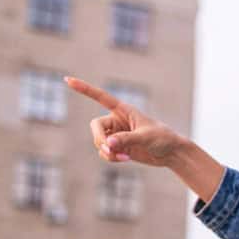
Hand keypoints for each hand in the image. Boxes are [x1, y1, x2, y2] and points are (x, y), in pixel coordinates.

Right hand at [65, 76, 180, 166]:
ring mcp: (116, 135)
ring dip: (107, 151)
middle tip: (110, 149)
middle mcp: (117, 121)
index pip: (100, 97)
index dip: (84, 89)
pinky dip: (111, 157)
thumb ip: (127, 139)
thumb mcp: (146, 137)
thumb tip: (108, 144)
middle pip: (95, 127)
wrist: (172, 153)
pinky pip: (105, 153)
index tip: (67, 80)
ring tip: (123, 157)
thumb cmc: (163, 138)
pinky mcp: (119, 148)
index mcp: (123, 110)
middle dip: (99, 139)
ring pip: (99, 142)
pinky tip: (124, 159)